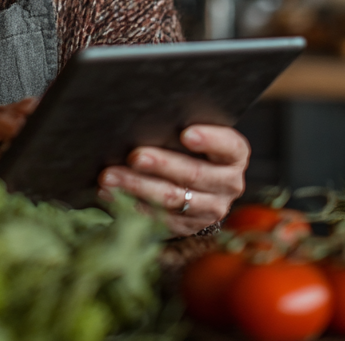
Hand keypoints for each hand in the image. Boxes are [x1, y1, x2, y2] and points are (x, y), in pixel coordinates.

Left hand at [98, 124, 249, 236]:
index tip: (185, 133)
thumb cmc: (187, 145)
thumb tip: (142, 118)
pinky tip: (109, 194)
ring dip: (137, 186)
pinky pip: (158, 217)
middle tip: (134, 156)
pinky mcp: (188, 226)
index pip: (228, 146)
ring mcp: (210, 208)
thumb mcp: (193, 134)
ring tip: (109, 176)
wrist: (198, 184)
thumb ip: (177, 127)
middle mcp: (228, 184)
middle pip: (194, 174)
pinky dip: (130, 204)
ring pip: (172, 198)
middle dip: (161, 164)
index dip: (209, 139)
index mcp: (234, 155)